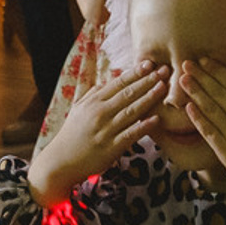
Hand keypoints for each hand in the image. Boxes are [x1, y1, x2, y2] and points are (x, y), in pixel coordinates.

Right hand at [28, 59, 165, 199]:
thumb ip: (94, 93)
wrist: (61, 161)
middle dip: (147, 81)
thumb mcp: (79, 109)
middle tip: (164, 70)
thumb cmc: (72, 134)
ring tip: (163, 87)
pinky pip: (130, 135)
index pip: (118, 83)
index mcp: (93, 102)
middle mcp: (100, 113)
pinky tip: (156, 119)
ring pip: (131, 111)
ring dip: (149, 98)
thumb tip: (109, 79)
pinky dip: (143, 126)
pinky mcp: (111, 148)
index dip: (135, 73)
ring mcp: (106, 130)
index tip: (149, 63)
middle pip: (128, 93)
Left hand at [174, 57, 225, 213]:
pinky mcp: (225, 150)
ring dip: (195, 93)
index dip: (217, 71)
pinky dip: (197, 118)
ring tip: (182, 80)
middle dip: (201, 76)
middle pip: (218, 93)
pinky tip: (187, 107)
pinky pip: (208, 131)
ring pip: (210, 109)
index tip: (204, 60)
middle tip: (186, 64)